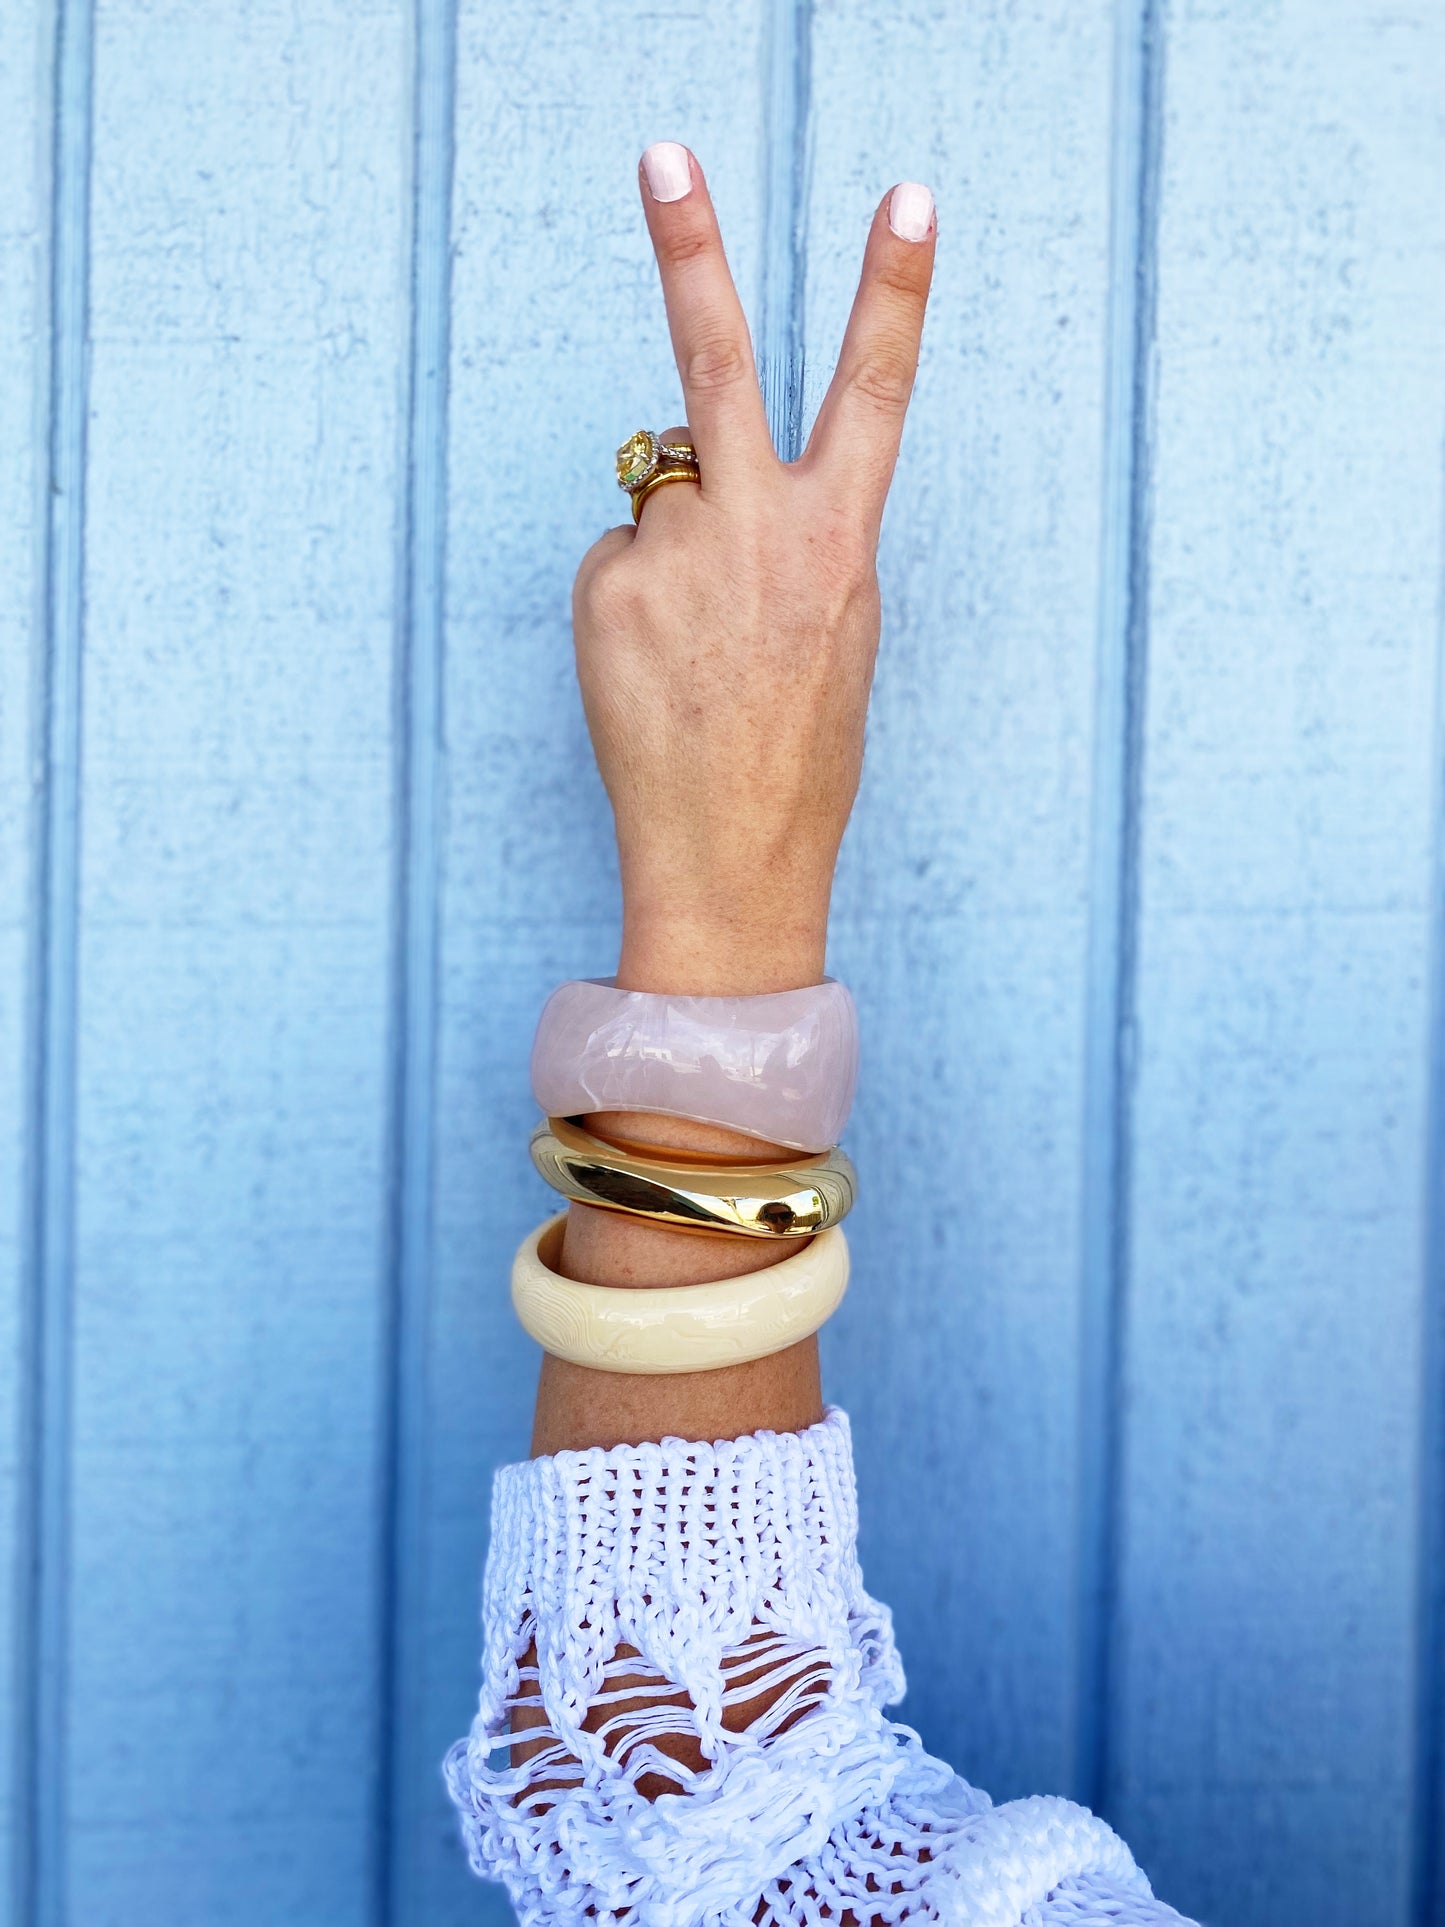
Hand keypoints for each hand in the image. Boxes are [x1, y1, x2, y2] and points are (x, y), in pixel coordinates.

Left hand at [572, 144, 935, 994]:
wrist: (731, 853)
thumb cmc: (800, 751)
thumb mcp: (840, 632)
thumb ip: (805, 539)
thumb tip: (735, 489)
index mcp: (840, 541)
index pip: (874, 390)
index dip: (893, 292)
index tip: (908, 201)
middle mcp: (758, 529)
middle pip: (715, 361)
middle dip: (691, 250)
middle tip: (663, 158)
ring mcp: (676, 556)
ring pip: (659, 496)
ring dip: (672, 550)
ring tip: (696, 648)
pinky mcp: (610, 589)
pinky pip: (620, 557)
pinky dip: (633, 598)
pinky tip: (655, 668)